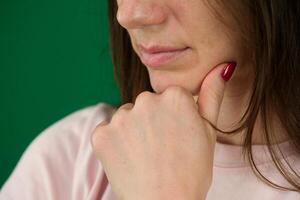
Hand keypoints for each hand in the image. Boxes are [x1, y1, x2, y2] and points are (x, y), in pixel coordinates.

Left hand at [91, 62, 235, 199]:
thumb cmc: (191, 171)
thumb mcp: (209, 132)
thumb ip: (212, 96)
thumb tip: (223, 68)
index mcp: (175, 96)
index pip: (169, 98)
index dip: (173, 119)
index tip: (176, 137)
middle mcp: (146, 99)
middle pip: (146, 105)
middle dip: (151, 121)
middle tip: (160, 149)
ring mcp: (121, 117)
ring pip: (127, 117)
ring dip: (132, 131)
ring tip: (144, 156)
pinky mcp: (102, 134)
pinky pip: (108, 131)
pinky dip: (114, 143)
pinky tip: (127, 159)